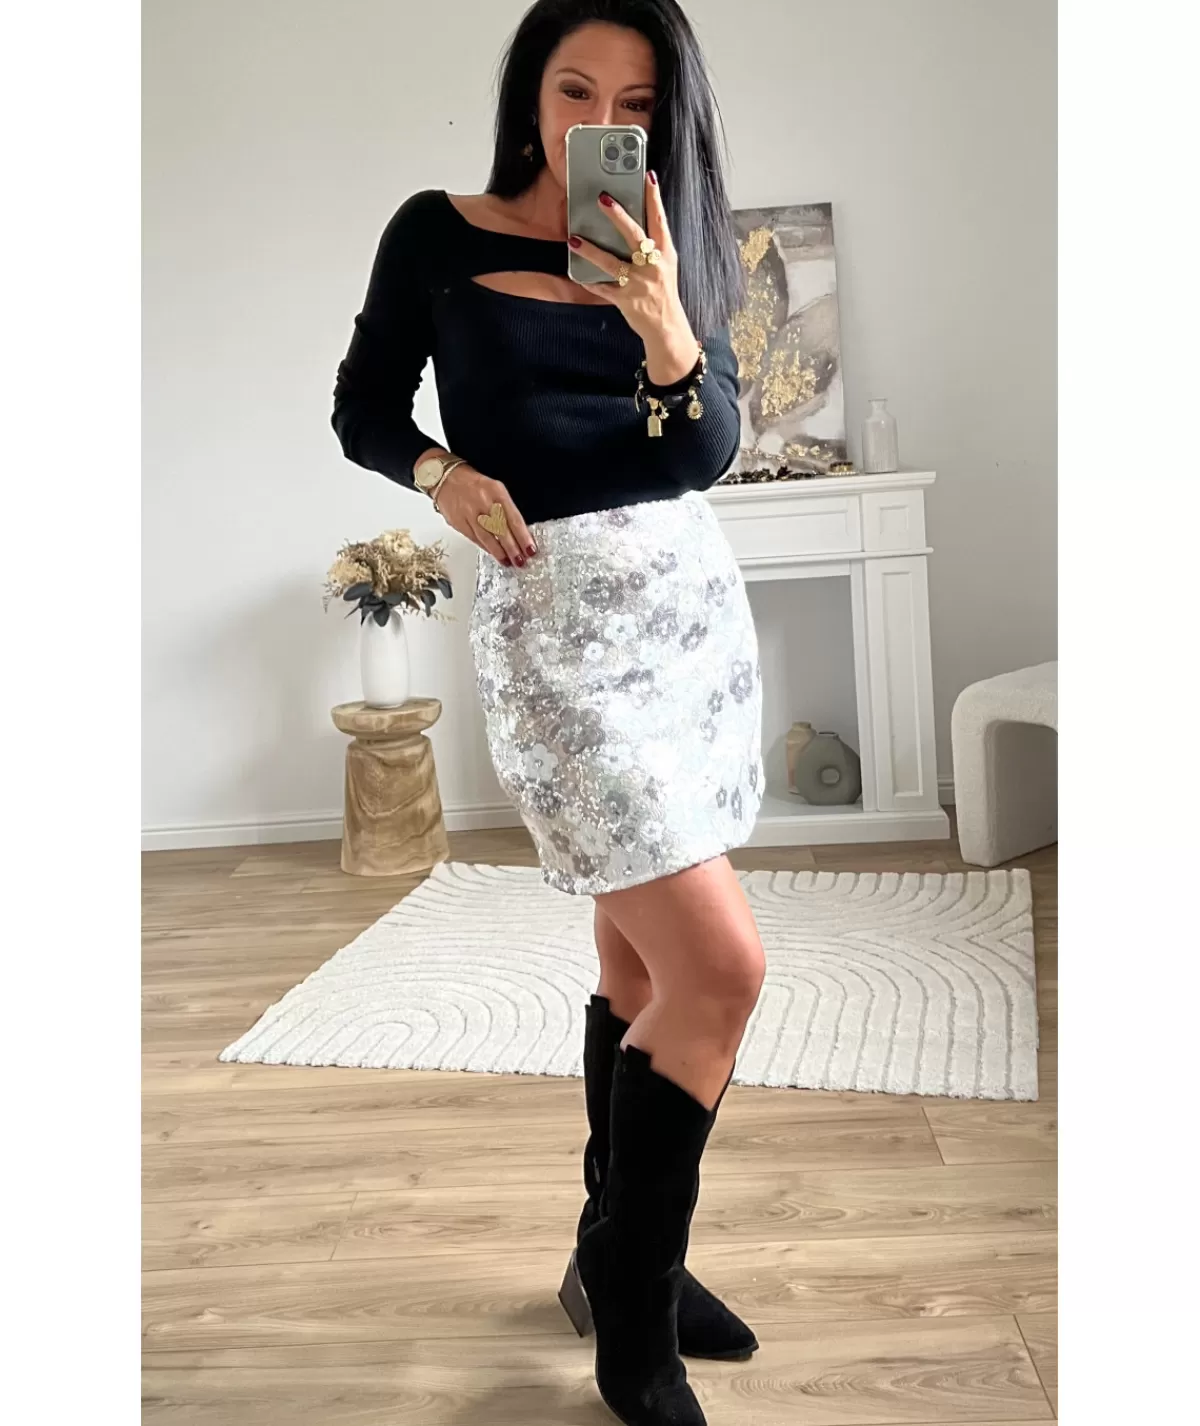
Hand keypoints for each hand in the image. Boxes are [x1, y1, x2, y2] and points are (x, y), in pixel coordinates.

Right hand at [433, 463, 536, 566]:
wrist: (446, 478)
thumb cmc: (474, 485)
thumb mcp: (496, 489)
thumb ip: (507, 510)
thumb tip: (519, 533)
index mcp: (497, 492)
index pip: (514, 519)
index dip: (523, 537)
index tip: (530, 550)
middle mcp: (483, 502)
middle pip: (501, 530)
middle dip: (513, 549)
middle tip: (520, 561)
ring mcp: (470, 513)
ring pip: (487, 537)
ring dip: (499, 552)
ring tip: (508, 562)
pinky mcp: (459, 522)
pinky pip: (475, 538)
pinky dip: (486, 548)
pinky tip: (494, 554)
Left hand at [568, 172, 698, 381]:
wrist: (666, 327)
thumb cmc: (663, 292)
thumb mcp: (665, 265)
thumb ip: (653, 245)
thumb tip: (633, 221)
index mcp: (665, 253)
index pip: (659, 220)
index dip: (654, 198)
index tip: (648, 177)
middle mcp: (653, 266)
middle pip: (634, 235)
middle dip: (618, 216)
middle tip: (603, 199)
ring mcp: (638, 283)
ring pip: (612, 263)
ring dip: (591, 250)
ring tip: (574, 239)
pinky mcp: (626, 299)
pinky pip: (603, 288)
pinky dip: (589, 281)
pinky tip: (576, 273)